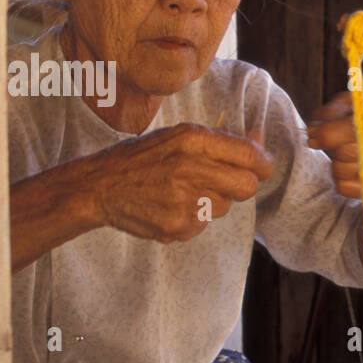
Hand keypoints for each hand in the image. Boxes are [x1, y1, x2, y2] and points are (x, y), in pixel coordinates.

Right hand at [86, 122, 272, 242]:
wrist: (99, 186)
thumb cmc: (143, 157)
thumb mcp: (178, 136)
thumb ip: (221, 138)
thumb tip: (260, 136)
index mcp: (192, 140)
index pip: (250, 155)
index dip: (263, 163)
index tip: (261, 166)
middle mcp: (189, 169)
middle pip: (247, 186)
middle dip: (244, 185)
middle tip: (227, 182)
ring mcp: (183, 201)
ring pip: (225, 207)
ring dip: (213, 201)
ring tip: (184, 191)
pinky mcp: (176, 227)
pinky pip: (204, 225)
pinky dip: (193, 218)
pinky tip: (171, 206)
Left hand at [307, 92, 362, 198]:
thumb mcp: (349, 106)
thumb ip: (330, 113)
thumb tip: (314, 132)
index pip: (358, 127)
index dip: (329, 132)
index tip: (314, 135)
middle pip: (348, 151)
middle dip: (332, 148)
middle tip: (330, 144)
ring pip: (344, 170)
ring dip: (334, 164)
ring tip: (342, 156)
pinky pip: (346, 188)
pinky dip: (339, 180)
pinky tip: (349, 170)